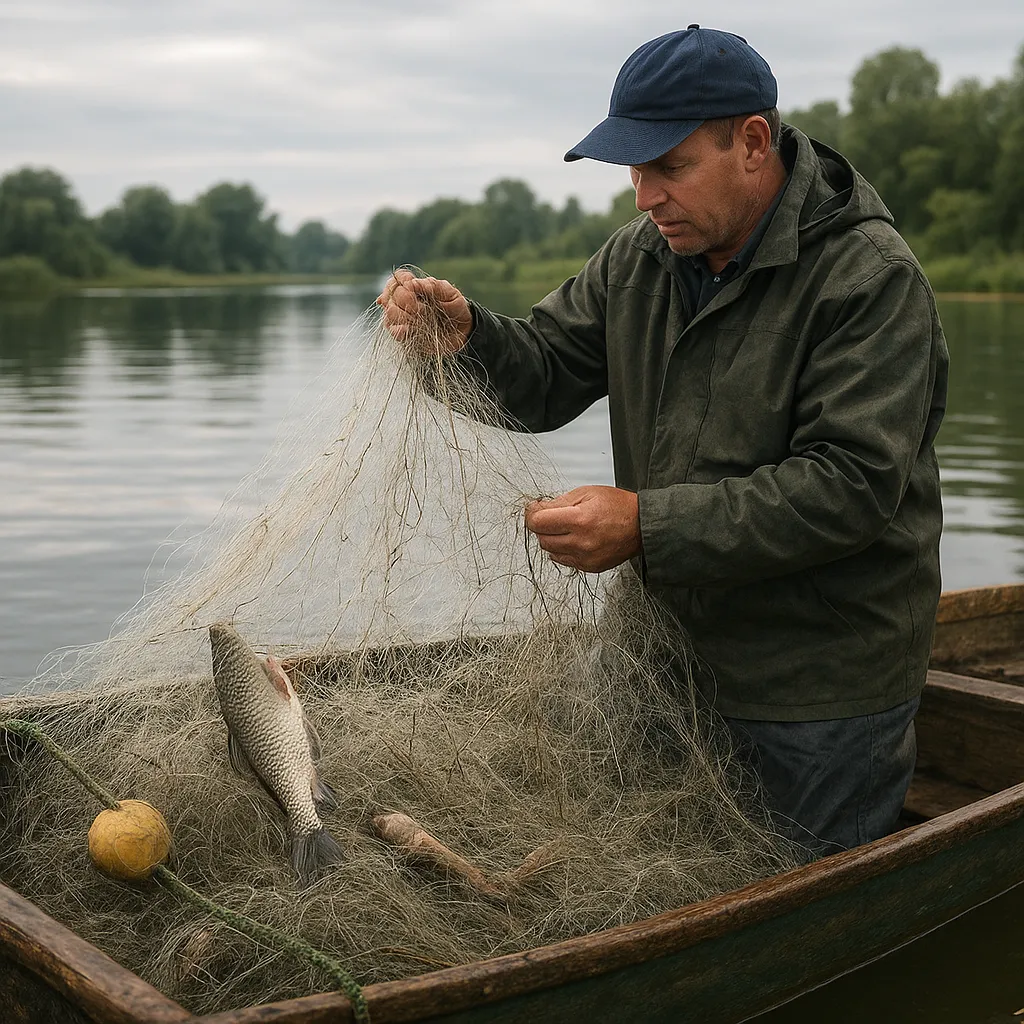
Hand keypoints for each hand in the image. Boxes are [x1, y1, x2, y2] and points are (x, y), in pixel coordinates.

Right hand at [375, 269, 471, 354]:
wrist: (463, 332)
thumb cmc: (457, 309)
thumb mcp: (451, 294)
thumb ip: (434, 286)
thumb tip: (412, 283)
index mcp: (416, 287)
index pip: (398, 278)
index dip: (401, 281)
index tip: (411, 287)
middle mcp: (405, 301)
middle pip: (392, 295)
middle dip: (406, 301)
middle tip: (423, 308)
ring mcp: (403, 317)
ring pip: (390, 312)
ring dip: (404, 315)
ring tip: (421, 319)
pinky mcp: (404, 334)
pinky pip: (393, 330)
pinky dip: (398, 330)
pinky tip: (406, 330)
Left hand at [525, 486, 641, 572]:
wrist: (642, 526)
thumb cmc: (619, 507)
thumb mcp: (587, 492)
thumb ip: (559, 502)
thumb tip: (538, 509)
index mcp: (580, 520)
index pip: (538, 523)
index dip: (532, 514)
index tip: (534, 509)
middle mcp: (581, 542)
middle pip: (541, 538)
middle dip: (541, 526)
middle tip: (551, 516)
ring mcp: (585, 558)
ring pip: (550, 551)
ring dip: (551, 538)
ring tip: (565, 527)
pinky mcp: (589, 567)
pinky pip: (563, 560)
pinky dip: (563, 549)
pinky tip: (574, 539)